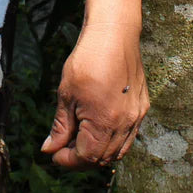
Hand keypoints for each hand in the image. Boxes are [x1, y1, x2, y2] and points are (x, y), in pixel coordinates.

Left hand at [41, 23, 148, 169]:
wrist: (114, 33)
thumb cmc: (88, 60)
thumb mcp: (66, 93)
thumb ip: (60, 126)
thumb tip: (50, 149)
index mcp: (105, 123)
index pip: (86, 157)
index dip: (67, 159)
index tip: (54, 153)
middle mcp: (125, 124)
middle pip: (103, 158)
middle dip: (81, 158)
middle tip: (64, 146)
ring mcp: (137, 116)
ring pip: (118, 150)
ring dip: (98, 151)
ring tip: (80, 137)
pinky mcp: (142, 106)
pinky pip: (128, 135)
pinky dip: (113, 140)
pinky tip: (98, 127)